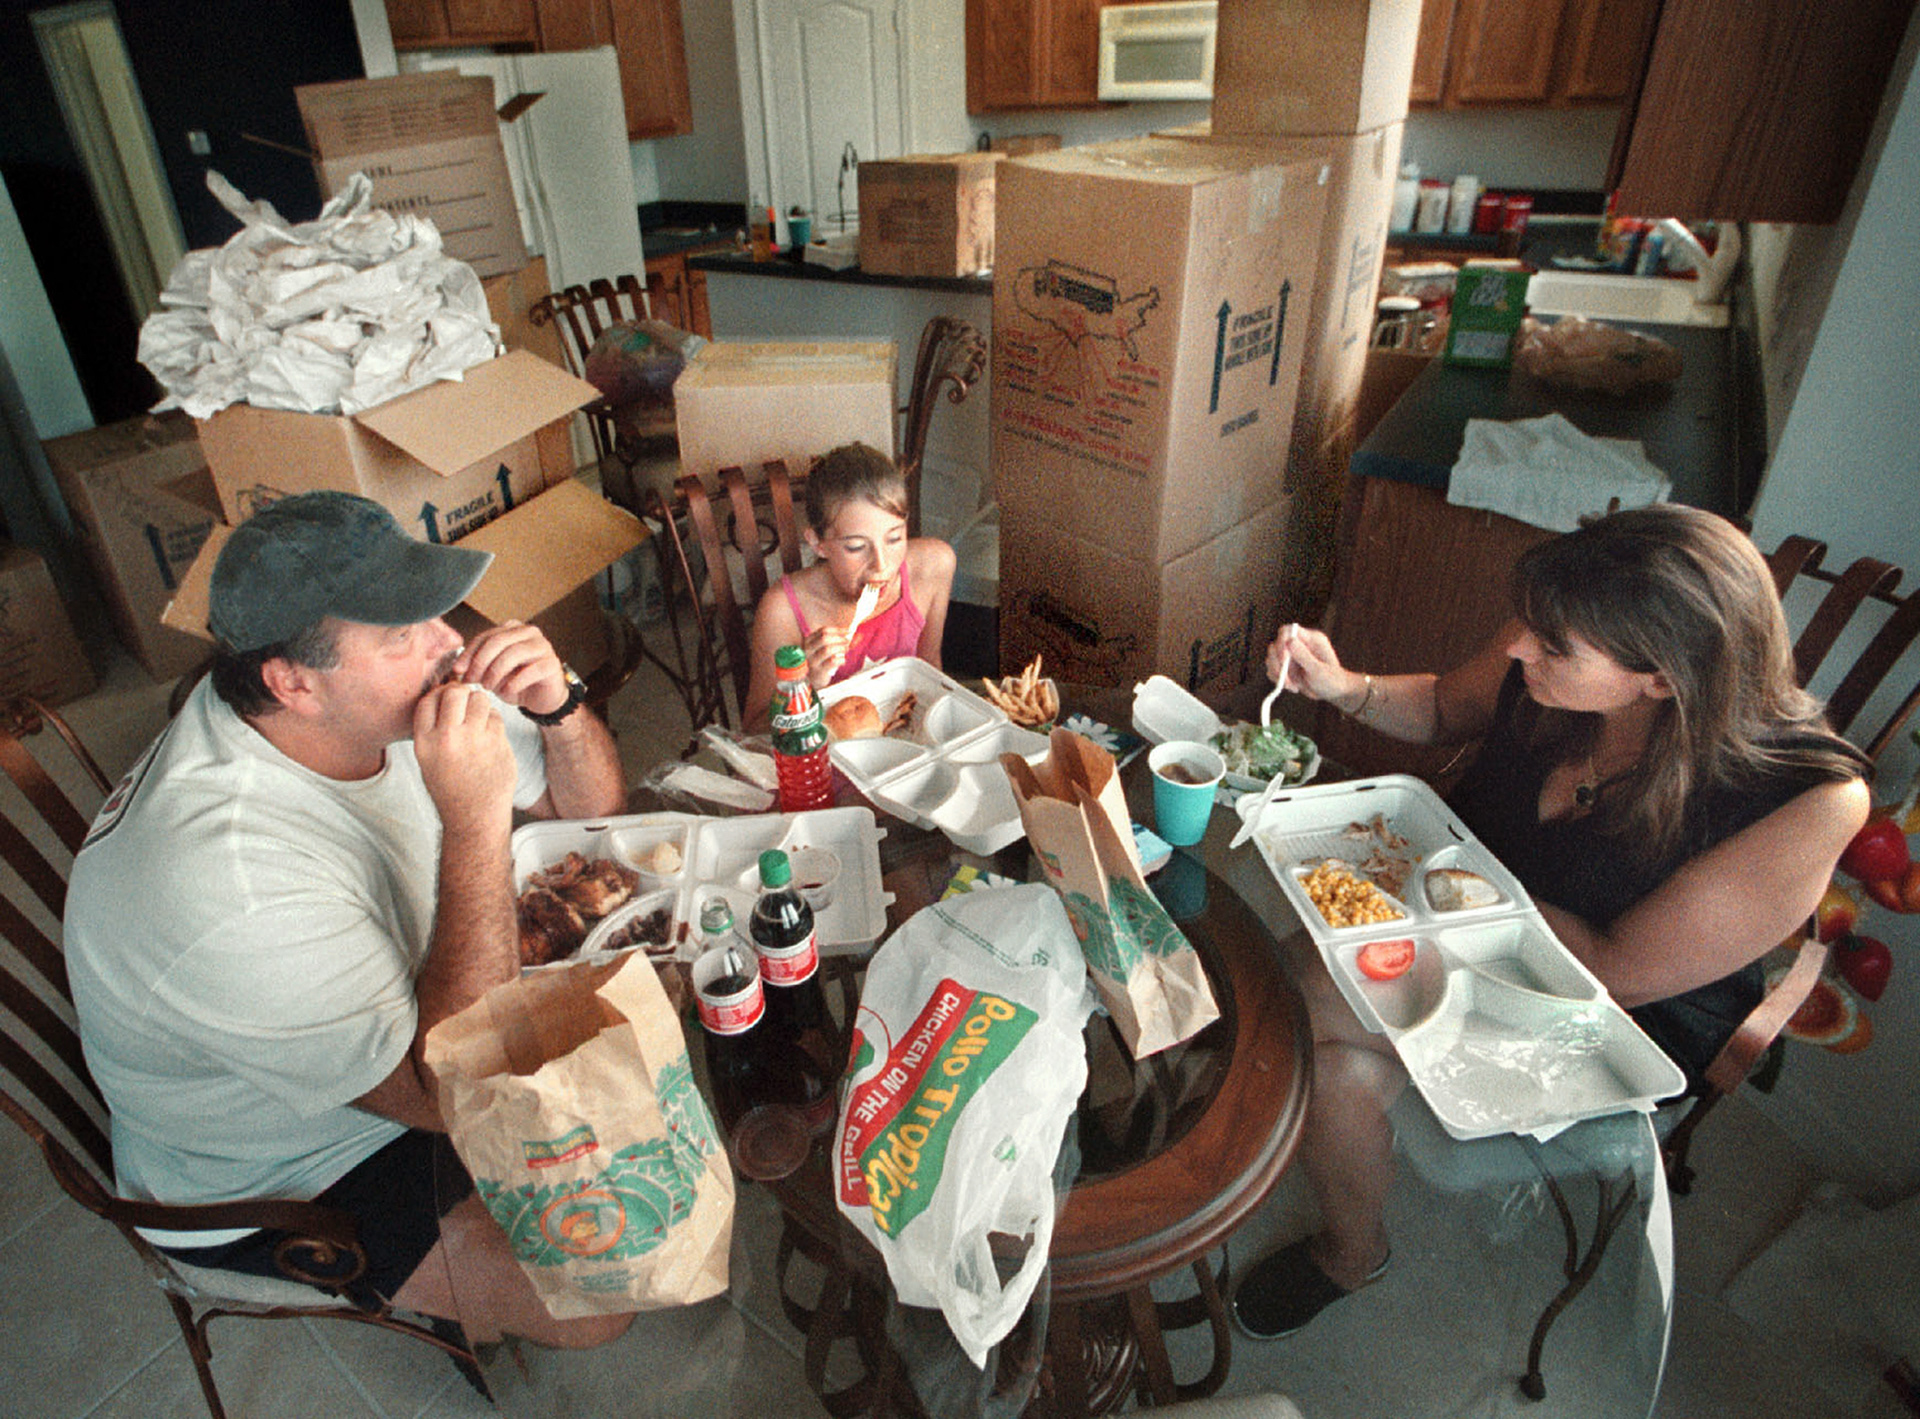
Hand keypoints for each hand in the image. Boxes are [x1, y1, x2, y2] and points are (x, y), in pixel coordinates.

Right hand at [413, 681, 515, 832]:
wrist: (474, 815)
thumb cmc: (451, 788)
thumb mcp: (428, 760)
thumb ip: (433, 730)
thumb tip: (444, 695)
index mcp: (425, 742)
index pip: (428, 700)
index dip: (439, 694)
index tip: (447, 698)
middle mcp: (448, 738)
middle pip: (455, 693)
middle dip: (462, 694)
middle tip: (466, 703)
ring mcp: (474, 739)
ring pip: (480, 700)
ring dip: (481, 705)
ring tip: (479, 720)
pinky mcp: (497, 742)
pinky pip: (496, 716)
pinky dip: (494, 721)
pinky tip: (489, 736)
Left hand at [455, 621, 569, 716]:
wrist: (541, 699)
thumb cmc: (515, 683)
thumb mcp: (491, 672)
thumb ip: (478, 664)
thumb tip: (458, 668)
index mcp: (512, 629)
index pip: (486, 636)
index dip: (469, 653)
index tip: (457, 670)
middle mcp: (529, 632)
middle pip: (498, 641)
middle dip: (480, 662)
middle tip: (471, 680)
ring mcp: (543, 647)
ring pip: (513, 653)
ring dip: (495, 672)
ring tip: (488, 687)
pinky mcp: (552, 664)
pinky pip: (530, 671)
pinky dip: (514, 683)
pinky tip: (506, 691)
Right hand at [802, 626, 849, 688]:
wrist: (814, 679)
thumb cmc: (823, 660)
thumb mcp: (828, 648)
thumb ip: (841, 641)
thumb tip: (858, 635)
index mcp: (809, 641)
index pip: (824, 631)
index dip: (838, 630)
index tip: (848, 631)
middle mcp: (808, 650)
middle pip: (824, 638)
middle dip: (839, 638)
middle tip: (847, 642)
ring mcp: (812, 661)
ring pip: (827, 649)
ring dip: (840, 648)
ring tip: (845, 650)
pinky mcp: (818, 671)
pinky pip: (832, 662)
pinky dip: (840, 659)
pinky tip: (842, 660)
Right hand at [1266, 624, 1358, 703]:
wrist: (1333, 692)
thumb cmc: (1332, 680)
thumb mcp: (1319, 670)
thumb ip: (1304, 656)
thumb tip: (1289, 641)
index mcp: (1310, 639)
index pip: (1288, 631)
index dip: (1281, 643)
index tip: (1284, 660)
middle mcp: (1299, 644)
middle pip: (1276, 645)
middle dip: (1277, 663)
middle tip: (1285, 678)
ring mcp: (1291, 655)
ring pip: (1271, 658)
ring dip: (1277, 673)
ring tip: (1291, 685)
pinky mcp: (1286, 666)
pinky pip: (1272, 669)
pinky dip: (1277, 679)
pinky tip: (1291, 686)